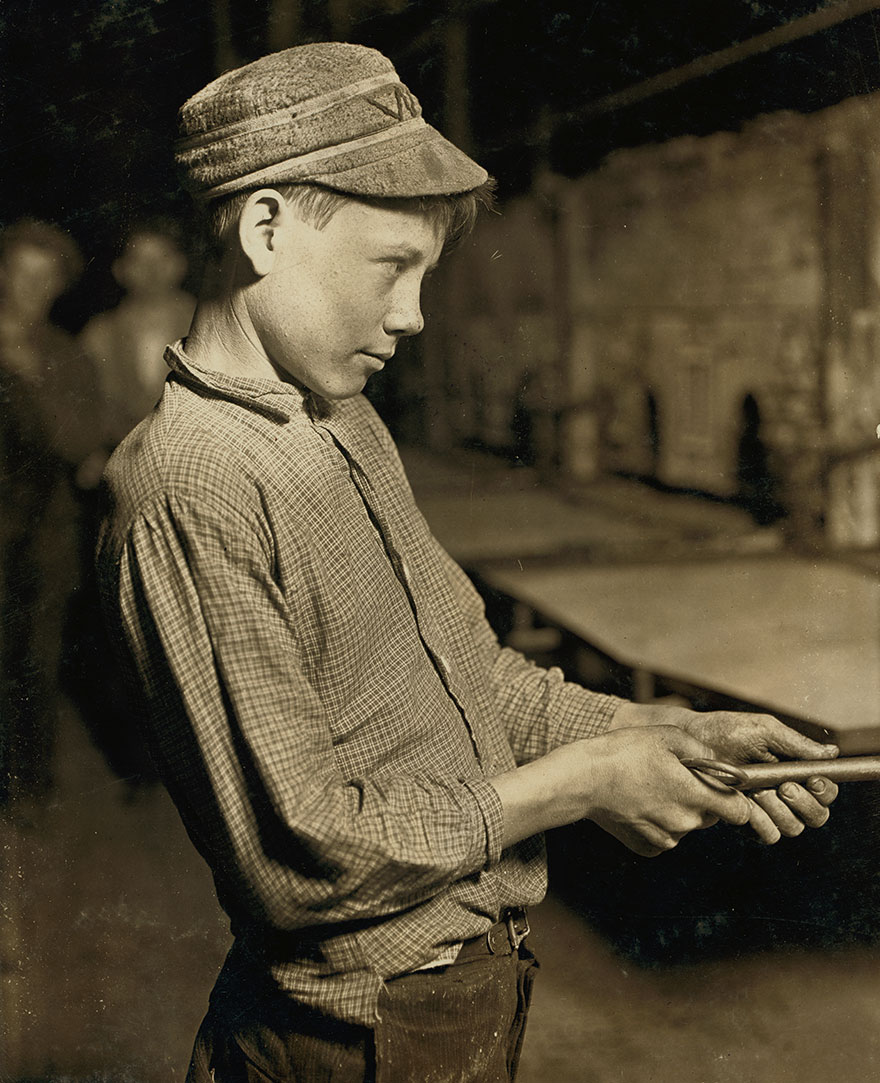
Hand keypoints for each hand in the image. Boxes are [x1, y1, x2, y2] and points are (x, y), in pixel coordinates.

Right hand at [569, 725, 751, 856]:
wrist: (583, 779)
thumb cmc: (624, 752)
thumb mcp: (667, 736)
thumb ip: (702, 750)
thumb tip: (719, 763)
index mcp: (696, 796)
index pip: (740, 812)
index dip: (735, 798)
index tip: (721, 787)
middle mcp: (685, 823)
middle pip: (711, 817)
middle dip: (701, 800)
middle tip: (674, 779)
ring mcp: (665, 839)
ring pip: (685, 825)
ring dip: (678, 811)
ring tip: (649, 788)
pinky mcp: (646, 848)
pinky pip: (663, 836)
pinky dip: (656, 823)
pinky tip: (638, 804)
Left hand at [649, 707, 838, 843]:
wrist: (691, 743)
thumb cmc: (727, 732)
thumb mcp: (763, 730)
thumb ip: (796, 743)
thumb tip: (830, 753)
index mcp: (795, 772)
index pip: (826, 792)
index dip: (826, 791)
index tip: (814, 780)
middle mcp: (785, 794)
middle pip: (816, 816)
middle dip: (804, 804)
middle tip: (783, 787)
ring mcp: (767, 810)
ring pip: (792, 827)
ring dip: (780, 811)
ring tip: (758, 791)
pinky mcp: (747, 821)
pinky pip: (767, 835)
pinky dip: (762, 823)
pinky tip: (748, 805)